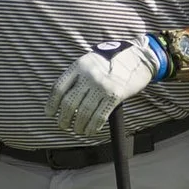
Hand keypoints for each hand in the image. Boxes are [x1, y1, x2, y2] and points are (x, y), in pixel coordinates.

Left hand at [48, 38, 164, 139]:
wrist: (139, 57)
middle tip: (63, 125)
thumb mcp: (90, 62)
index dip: (51, 104)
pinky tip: (90, 131)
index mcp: (79, 66)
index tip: (49, 113)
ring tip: (77, 130)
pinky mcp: (115, 95)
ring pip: (83, 113)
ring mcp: (102, 86)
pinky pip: (99, 116)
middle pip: (69, 103)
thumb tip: (63, 100)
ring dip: (78, 126)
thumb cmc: (112, 61)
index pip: (58, 88)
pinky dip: (92, 127)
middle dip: (63, 118)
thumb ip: (77, 77)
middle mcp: (89, 76)